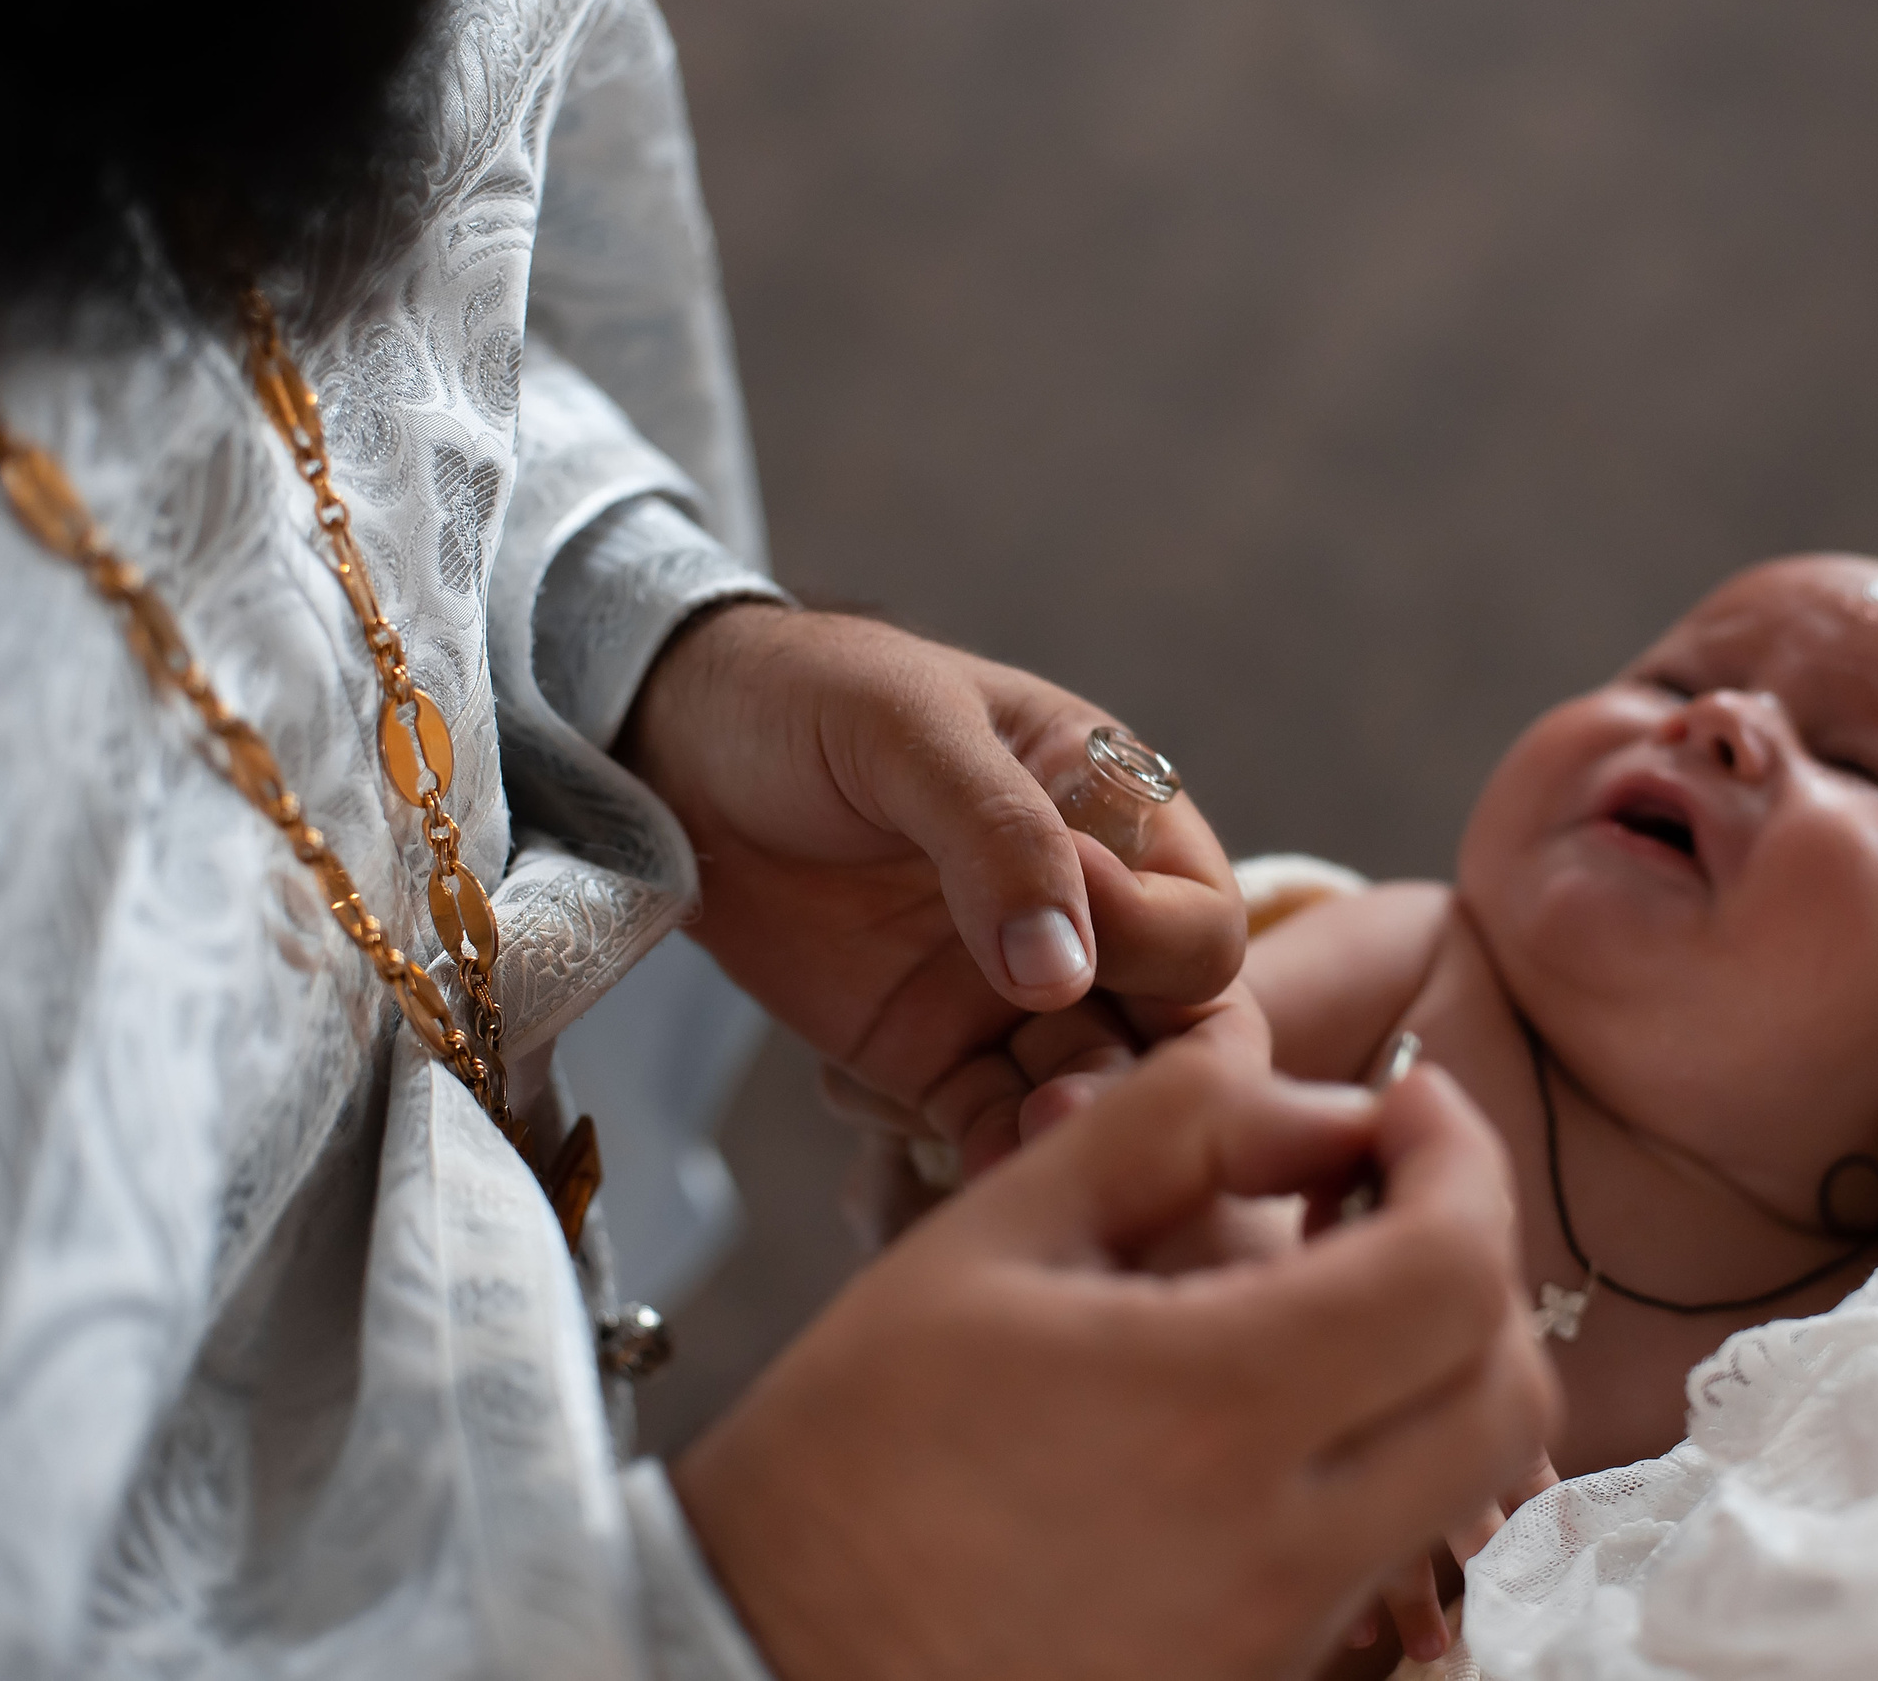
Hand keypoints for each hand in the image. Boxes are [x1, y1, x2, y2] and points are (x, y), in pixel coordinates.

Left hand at [622, 603, 1245, 1146]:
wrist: (676, 749)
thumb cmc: (810, 698)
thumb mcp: (910, 728)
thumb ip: (999, 835)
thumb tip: (1063, 975)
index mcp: (1119, 818)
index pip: (1201, 917)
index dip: (1154, 939)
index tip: (1071, 922)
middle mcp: (1090, 918)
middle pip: (1182, 1027)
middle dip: (1147, 1075)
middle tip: (1072, 1102)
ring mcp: (1013, 996)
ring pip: (1094, 1089)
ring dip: (1074, 1128)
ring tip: (1027, 1144)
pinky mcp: (934, 1055)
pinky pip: (991, 1126)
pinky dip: (994, 1159)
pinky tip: (976, 1178)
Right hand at [670, 1006, 1561, 1680]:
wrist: (756, 1662)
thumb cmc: (850, 1454)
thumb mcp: (986, 1243)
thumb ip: (1161, 1130)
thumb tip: (1302, 1089)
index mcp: (1213, 1408)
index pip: (1454, 1268)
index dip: (1463, 1159)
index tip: (1413, 1103)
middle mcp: (1280, 1546)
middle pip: (1504, 1390)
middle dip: (1478, 1260)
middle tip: (1388, 1189)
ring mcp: (1279, 1639)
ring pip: (1463, 1483)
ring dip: (1438, 1363)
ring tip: (1326, 1290)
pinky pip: (1388, 1563)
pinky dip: (1384, 1464)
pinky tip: (1278, 1411)